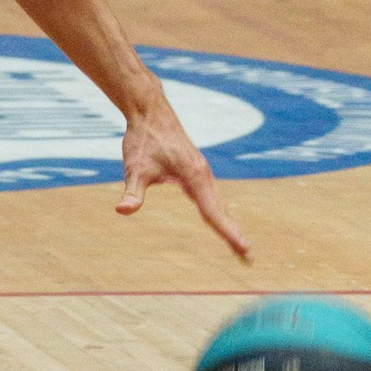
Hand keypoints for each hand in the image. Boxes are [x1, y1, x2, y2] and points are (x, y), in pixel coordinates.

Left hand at [114, 86, 251, 257]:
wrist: (150, 112)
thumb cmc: (143, 140)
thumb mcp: (135, 168)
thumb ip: (132, 192)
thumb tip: (122, 210)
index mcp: (194, 177)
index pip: (213, 212)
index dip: (228, 233)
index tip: (244, 249)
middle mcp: (203, 176)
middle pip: (221, 211)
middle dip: (233, 235)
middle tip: (248, 258)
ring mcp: (202, 173)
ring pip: (218, 204)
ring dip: (228, 225)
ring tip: (240, 247)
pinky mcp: (196, 171)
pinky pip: (211, 196)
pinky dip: (219, 212)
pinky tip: (220, 221)